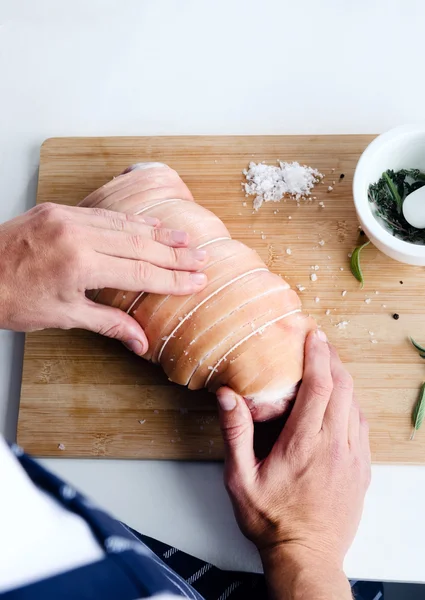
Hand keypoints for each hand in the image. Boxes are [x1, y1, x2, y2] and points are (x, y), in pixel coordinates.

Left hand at [0, 203, 207, 353]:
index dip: (172, 278)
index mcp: (79, 265)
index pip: (140, 271)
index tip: (196, 280)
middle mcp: (77, 235)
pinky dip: (129, 220)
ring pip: (124, 224)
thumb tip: (140, 341)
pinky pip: (103, 213)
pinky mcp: (57, 209)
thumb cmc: (10, 299)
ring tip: (184, 238)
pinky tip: (147, 223)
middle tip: (201, 257)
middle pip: (140, 243)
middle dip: (174, 253)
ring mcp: (66, 218)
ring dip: (157, 232)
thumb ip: (108, 323)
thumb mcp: (62, 316)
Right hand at [217, 330, 370, 597]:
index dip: (317, 356)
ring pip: (355, 404)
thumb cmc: (271, 520)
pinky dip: (352, 404)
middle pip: (343, 387)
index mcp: (305, 444)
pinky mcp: (361, 469)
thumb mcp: (240, 478)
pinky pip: (362, 425)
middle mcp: (335, 446)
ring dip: (343, 379)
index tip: (313, 335)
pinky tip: (340, 401)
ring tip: (328, 365)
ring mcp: (353, 457)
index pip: (319, 386)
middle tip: (320, 342)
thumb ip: (235, 433)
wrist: (307, 556)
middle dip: (332, 359)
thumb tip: (228, 395)